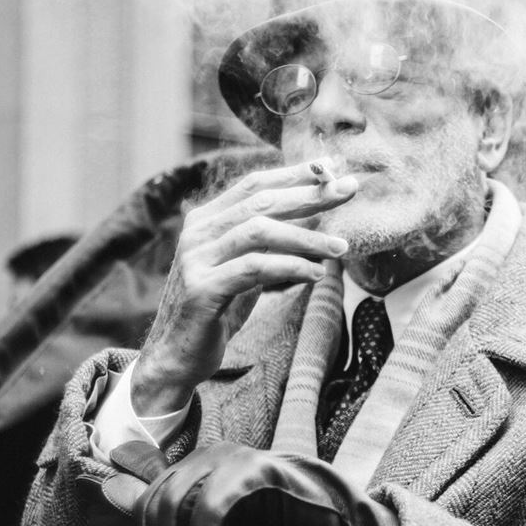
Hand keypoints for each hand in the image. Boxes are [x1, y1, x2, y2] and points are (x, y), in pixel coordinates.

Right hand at [131, 159, 357, 414]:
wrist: (176, 357)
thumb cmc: (217, 311)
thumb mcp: (247, 270)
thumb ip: (271, 243)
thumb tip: (318, 217)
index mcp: (205, 220)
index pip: (254, 185)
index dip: (294, 174)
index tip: (331, 167)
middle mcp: (197, 232)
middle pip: (260, 201)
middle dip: (309, 195)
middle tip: (348, 191)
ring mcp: (196, 259)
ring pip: (259, 231)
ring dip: (306, 236)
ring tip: (341, 247)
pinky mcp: (202, 289)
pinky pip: (254, 268)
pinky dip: (289, 267)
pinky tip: (316, 273)